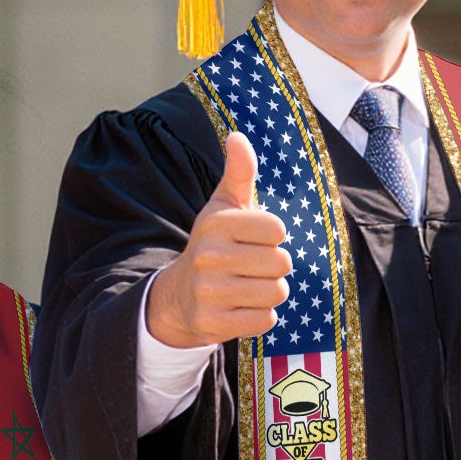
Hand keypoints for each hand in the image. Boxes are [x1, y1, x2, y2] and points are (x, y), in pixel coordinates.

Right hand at [144, 131, 292, 348]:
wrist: (179, 295)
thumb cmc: (214, 244)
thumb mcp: (224, 207)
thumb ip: (239, 173)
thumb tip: (238, 136)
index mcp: (216, 223)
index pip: (277, 229)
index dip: (272, 236)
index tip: (253, 239)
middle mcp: (209, 256)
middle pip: (281, 263)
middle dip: (274, 266)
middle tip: (252, 266)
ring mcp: (208, 292)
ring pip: (276, 292)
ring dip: (270, 292)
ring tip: (248, 286)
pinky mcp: (212, 323)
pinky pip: (265, 321)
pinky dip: (261, 316)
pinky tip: (241, 307)